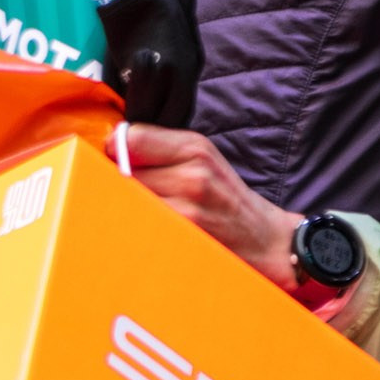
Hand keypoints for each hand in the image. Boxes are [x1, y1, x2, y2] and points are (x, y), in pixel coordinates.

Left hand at [123, 125, 301, 289]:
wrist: (267, 241)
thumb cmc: (226, 199)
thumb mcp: (202, 159)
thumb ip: (160, 148)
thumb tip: (111, 145)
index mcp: (196, 148)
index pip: (133, 137)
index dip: (115, 150)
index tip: (114, 161)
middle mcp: (194, 173)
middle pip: (123, 171)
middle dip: (115, 182)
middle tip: (123, 192)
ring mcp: (189, 207)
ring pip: (128, 199)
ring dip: (123, 206)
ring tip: (137, 211)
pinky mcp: (184, 234)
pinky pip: (140, 224)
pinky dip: (136, 226)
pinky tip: (147, 229)